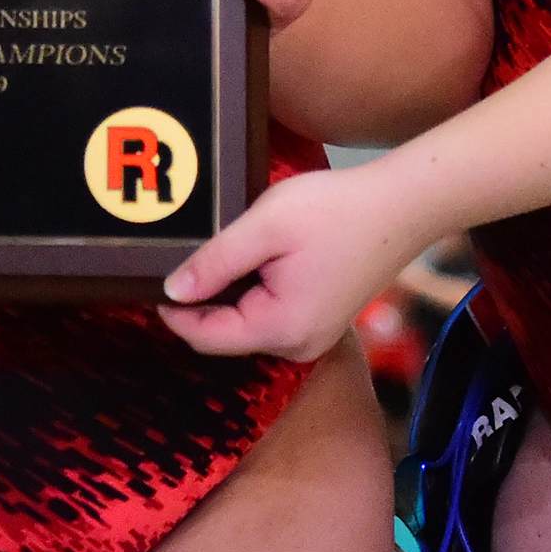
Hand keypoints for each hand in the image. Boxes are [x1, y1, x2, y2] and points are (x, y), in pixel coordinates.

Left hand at [157, 162, 425, 360]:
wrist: (403, 205)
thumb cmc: (335, 211)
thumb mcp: (265, 226)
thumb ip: (215, 262)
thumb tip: (172, 290)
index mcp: (282, 329)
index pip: (206, 337)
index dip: (172, 310)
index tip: (147, 276)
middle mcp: (298, 346)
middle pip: (225, 334)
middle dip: (200, 301)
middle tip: (182, 255)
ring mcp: (313, 337)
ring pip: (247, 324)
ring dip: (227, 294)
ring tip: (219, 251)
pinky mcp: (322, 320)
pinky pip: (271, 314)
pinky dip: (252, 292)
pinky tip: (253, 258)